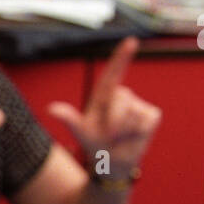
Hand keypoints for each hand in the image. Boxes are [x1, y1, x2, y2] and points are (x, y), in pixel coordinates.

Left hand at [46, 37, 160, 175]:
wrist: (112, 162)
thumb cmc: (95, 143)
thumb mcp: (81, 132)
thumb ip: (69, 119)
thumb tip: (51, 109)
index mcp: (104, 96)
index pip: (113, 72)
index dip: (122, 57)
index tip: (131, 41)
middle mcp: (122, 96)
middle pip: (121, 98)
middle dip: (113, 120)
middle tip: (110, 133)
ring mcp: (139, 105)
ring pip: (132, 112)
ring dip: (123, 130)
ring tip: (120, 136)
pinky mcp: (152, 115)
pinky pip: (145, 121)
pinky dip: (137, 133)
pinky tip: (134, 137)